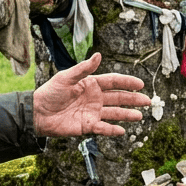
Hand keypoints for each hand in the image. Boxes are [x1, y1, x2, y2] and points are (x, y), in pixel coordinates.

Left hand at [32, 53, 149, 136]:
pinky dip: (112, 130)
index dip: (127, 82)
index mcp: (91, 84)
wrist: (37, 113)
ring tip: (140, 116)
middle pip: (118, 98)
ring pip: (114, 113)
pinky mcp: (87, 126)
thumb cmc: (50, 93)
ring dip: (127, 115)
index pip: (114, 82)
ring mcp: (92, 113)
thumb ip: (84, 68)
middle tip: (147, 101)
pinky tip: (122, 131)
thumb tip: (99, 55)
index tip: (140, 84)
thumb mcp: (66, 77)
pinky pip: (102, 128)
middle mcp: (95, 98)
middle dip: (133, 99)